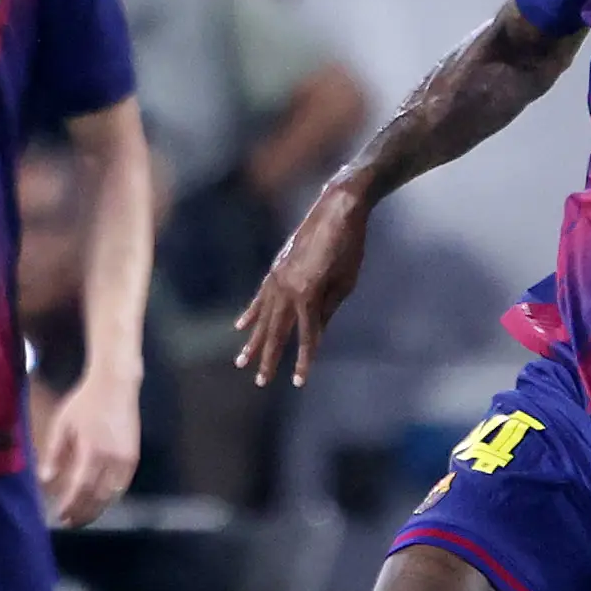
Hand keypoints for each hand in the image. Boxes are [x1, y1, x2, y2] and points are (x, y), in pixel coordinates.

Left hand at [38, 364, 140, 524]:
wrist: (116, 386)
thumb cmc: (84, 403)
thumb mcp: (62, 424)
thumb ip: (54, 454)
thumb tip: (46, 481)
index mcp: (91, 450)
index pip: (80, 487)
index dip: (70, 505)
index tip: (58, 515)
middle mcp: (112, 459)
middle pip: (98, 496)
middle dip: (83, 513)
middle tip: (69, 522)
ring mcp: (127, 460)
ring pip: (112, 495)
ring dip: (97, 509)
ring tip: (82, 517)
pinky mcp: (134, 458)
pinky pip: (123, 486)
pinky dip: (110, 498)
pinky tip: (99, 502)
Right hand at [234, 177, 371, 386]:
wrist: (338, 208)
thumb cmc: (350, 246)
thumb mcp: (346, 283)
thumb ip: (327, 311)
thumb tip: (315, 335)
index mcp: (309, 295)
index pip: (305, 337)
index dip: (303, 360)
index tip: (299, 382)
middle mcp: (287, 288)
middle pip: (276, 331)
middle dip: (268, 358)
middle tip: (259, 382)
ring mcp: (278, 277)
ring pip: (262, 317)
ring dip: (252, 340)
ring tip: (241, 362)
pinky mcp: (276, 268)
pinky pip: (260, 296)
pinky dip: (250, 313)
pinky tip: (240, 327)